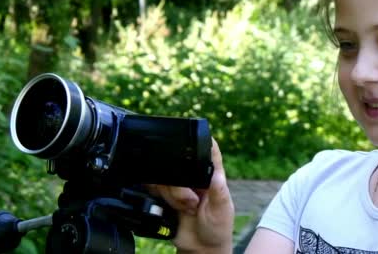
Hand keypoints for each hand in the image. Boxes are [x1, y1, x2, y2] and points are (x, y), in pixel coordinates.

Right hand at [147, 139, 234, 253]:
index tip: (197, 135)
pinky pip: (156, 188)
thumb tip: (217, 173)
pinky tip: (173, 209)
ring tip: (187, 210)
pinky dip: (163, 198)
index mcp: (211, 176)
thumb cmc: (217, 228)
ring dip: (174, 196)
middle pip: (180, 164)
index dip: (204, 141)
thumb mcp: (222, 210)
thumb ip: (219, 192)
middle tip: (192, 202)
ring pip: (166, 178)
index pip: (209, 152)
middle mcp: (194, 178)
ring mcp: (179, 187)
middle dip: (181, 185)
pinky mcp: (165, 196)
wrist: (200, 248)